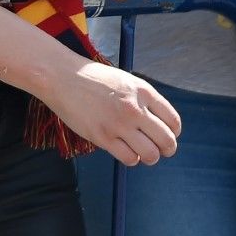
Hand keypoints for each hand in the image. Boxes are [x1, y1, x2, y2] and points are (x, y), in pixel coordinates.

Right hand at [43, 59, 179, 165]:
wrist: (62, 77)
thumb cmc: (92, 79)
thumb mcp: (125, 81)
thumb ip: (143, 100)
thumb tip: (158, 124)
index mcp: (143, 92)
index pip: (173, 121)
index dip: (173, 133)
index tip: (167, 135)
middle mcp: (134, 109)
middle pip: (166, 140)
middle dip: (166, 149)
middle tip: (160, 150)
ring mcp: (118, 124)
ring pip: (150, 154)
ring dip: (149, 157)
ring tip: (141, 152)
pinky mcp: (102, 137)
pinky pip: (129, 158)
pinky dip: (130, 159)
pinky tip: (124, 151)